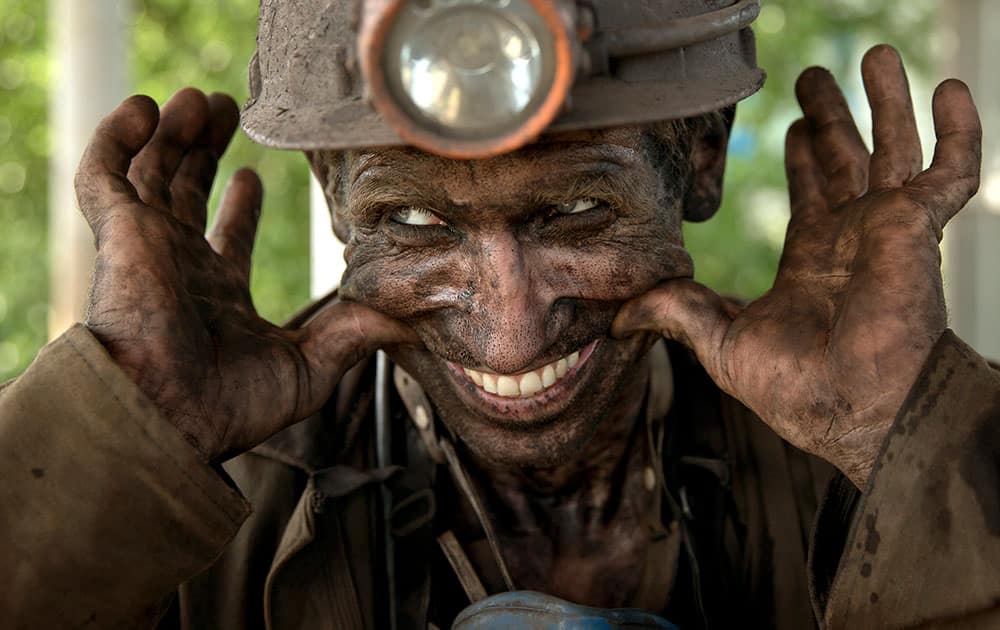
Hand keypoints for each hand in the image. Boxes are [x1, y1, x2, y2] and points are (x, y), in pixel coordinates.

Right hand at [75, 89, 416, 461]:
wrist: (171, 416)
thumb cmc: (233, 406)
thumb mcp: (312, 366)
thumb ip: (356, 332)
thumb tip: (410, 314)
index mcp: (219, 294)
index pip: (226, 238)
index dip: (238, 205)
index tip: (253, 176)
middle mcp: (180, 265)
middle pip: (186, 190)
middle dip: (205, 150)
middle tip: (228, 111)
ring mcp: (147, 247)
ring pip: (150, 171)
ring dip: (174, 133)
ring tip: (202, 99)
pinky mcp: (118, 233)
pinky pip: (102, 174)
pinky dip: (117, 137)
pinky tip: (145, 107)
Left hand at [612, 45, 981, 487]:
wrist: (855, 408)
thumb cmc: (798, 391)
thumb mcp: (720, 344)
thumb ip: (676, 313)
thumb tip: (620, 315)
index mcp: (812, 261)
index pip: (810, 195)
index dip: (803, 158)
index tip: (792, 126)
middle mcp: (852, 238)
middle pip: (844, 161)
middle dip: (832, 118)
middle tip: (813, 80)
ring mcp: (888, 230)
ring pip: (893, 149)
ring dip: (885, 103)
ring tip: (871, 57)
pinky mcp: (918, 226)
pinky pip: (952, 169)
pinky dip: (956, 129)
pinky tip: (948, 88)